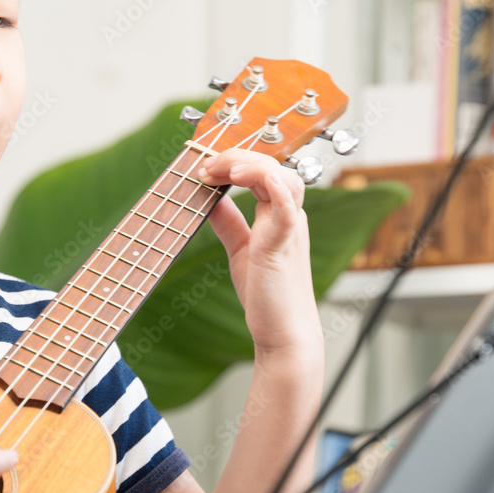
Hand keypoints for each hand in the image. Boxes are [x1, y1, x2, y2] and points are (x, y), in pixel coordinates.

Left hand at [198, 149, 321, 358]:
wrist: (284, 334)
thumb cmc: (267, 296)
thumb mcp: (241, 249)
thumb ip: (228, 222)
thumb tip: (210, 196)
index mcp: (279, 215)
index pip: (261, 171)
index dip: (233, 162)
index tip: (203, 169)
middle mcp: (289, 217)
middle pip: (271, 167)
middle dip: (236, 158)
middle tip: (206, 166)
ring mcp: (290, 231)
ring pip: (285, 179)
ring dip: (255, 167)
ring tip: (227, 170)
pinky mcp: (284, 248)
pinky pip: (289, 212)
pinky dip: (278, 191)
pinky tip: (262, 178)